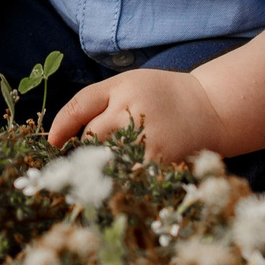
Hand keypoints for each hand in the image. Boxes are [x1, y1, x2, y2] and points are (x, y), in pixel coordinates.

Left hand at [49, 68, 238, 164]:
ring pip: (107, 157)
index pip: (80, 106)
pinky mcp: (160, 158)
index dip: (61, 126)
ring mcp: (146, 135)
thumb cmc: (165, 97)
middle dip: (85, 150)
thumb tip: (65, 134)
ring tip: (108, 169)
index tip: (52, 143)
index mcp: (122, 86)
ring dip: (101, 166)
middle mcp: (132, 108)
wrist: (212, 108)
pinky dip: (120, 180)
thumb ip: (102, 101)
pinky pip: (128, 173)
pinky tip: (123, 181)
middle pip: (91, 136)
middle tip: (84, 161)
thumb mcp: (133, 83)